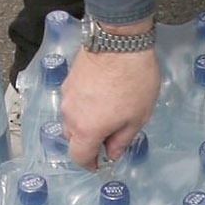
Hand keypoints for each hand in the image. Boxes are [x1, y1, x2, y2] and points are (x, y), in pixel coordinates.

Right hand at [59, 41, 158, 167]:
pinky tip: (100, 97)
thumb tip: (112, 153)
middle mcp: (70, 115)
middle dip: (88, 143)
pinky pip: (72, 102)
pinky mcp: (68, 80)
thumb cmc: (133, 80)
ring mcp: (67, 96)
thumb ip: (122, 140)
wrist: (119, 41)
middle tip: (108, 138)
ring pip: (71, 119)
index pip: (79, 156)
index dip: (89, 164)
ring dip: (85, 123)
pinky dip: (83, 106)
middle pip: (72, 138)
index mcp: (87, 130)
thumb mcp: (137, 117)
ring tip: (107, 114)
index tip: (99, 163)